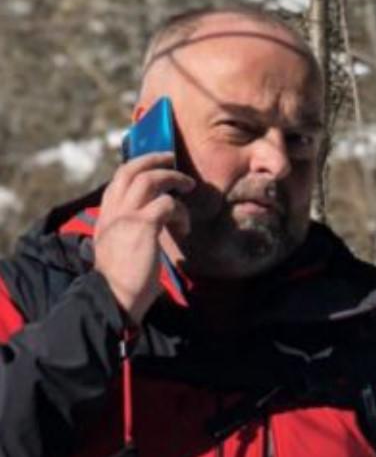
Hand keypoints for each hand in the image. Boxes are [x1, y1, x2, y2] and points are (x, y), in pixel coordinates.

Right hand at [94, 153, 194, 325]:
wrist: (114, 298)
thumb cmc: (123, 280)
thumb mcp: (119, 247)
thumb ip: (129, 230)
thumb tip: (153, 220)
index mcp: (105, 216)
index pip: (118, 179)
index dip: (137, 166)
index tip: (155, 164)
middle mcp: (112, 211)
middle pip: (131, 170)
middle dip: (154, 159)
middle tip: (173, 158)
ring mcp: (125, 216)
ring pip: (150, 179)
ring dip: (174, 178)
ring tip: (190, 186)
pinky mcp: (142, 225)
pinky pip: (168, 204)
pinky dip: (181, 212)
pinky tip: (184, 228)